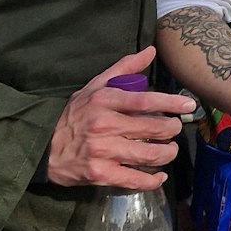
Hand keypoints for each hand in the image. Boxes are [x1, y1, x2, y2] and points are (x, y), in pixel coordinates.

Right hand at [45, 48, 196, 189]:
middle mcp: (105, 125)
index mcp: (105, 101)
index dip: (170, 102)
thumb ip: (123, 68)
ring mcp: (103, 152)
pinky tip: (160, 176)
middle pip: (153, 128)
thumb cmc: (73, 114)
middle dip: (172, 130)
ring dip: (167, 153)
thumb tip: (150, 51)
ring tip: (170, 150)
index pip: (145, 100)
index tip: (188, 104)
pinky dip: (152, 180)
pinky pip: (134, 179)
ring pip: (148, 154)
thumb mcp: (94, 86)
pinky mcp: (100, 174)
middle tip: (175, 129)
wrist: (43, 146)